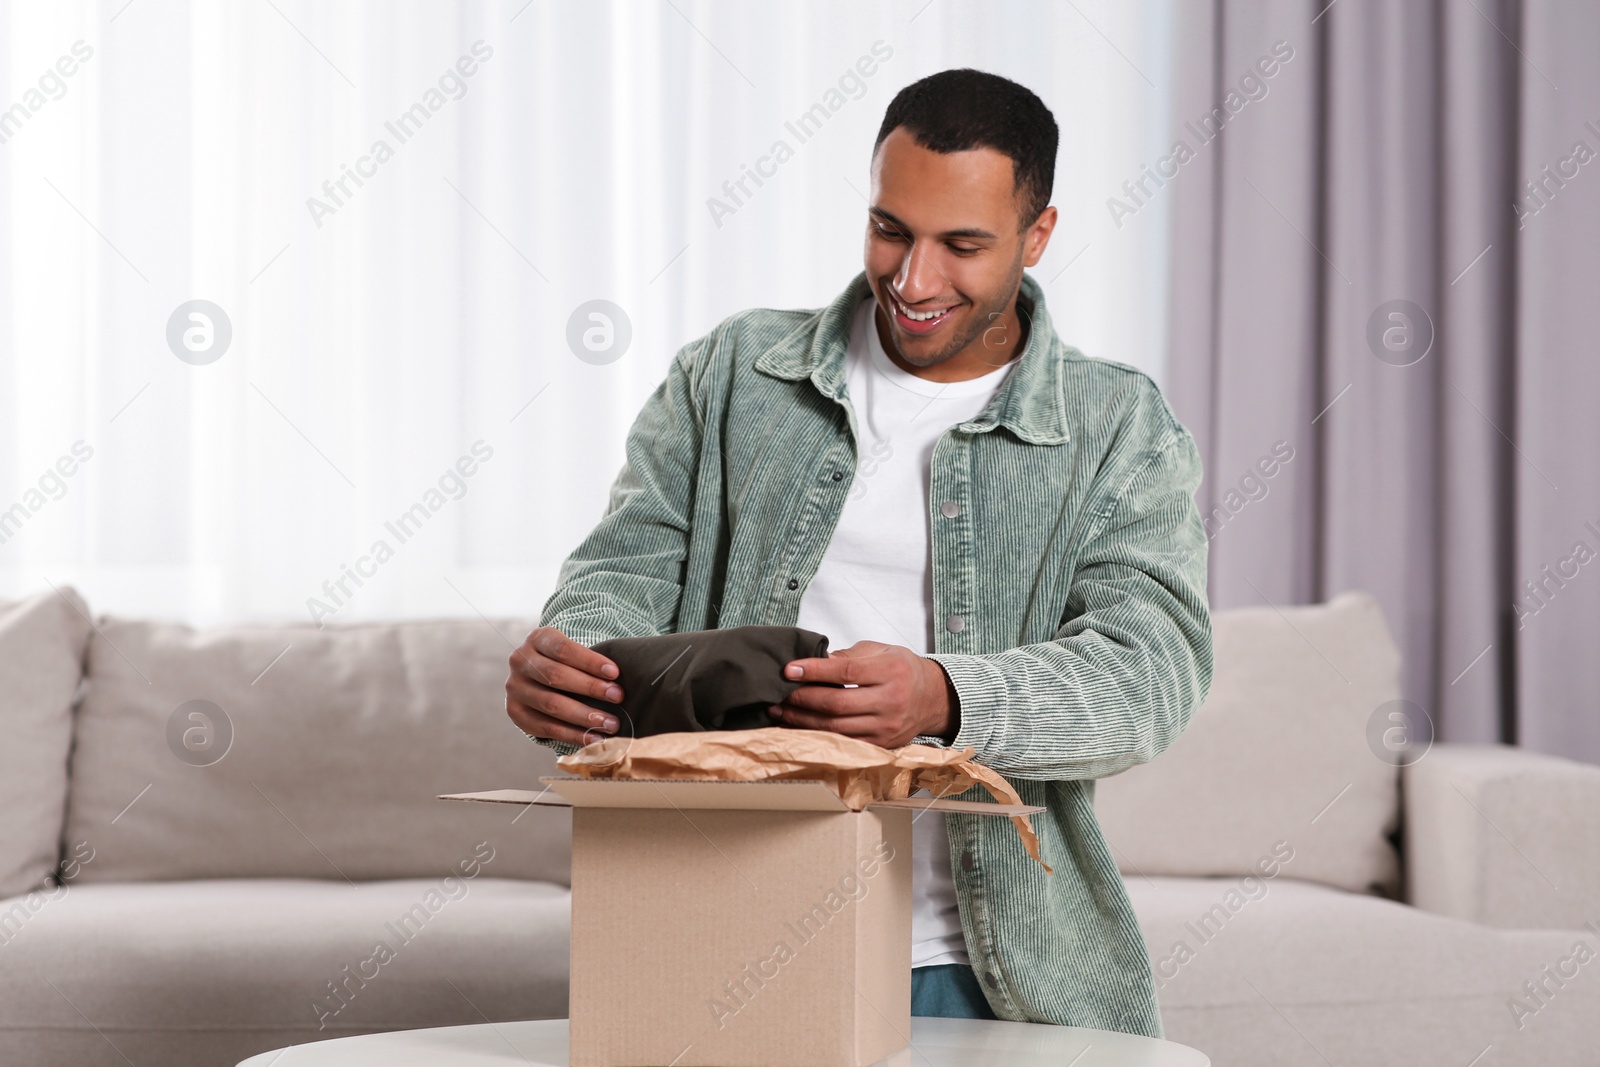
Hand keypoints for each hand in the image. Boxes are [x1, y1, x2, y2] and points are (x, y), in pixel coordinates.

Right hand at [505, 626, 623, 745]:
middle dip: (591, 688)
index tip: (615, 673)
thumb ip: (590, 660)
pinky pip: (546, 728)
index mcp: (537, 639)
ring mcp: (515, 688)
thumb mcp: (573, 651)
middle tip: (618, 697)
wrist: (538, 676)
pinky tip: (594, 739)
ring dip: (585, 716)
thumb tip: (619, 679)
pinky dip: (573, 735)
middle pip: (556, 676)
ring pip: (551, 704)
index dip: (589, 661)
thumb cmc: (568, 662)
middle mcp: (520, 661)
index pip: (563, 649)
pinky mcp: (515, 712)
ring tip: (611, 724)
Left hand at [768, 640, 959, 748]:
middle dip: (802, 698)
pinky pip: (843, 741)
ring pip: (836, 727)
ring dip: (802, 720)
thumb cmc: (902, 669)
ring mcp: (886, 727)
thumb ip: (848, 656)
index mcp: (891, 671)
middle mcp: (891, 701)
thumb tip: (814, 662)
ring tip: (780, 711)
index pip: (845, 672)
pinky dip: (817, 735)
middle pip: (837, 704)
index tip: (789, 669)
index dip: (814, 671)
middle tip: (779, 692)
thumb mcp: (880, 651)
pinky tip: (798, 727)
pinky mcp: (881, 744)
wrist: (932, 698)